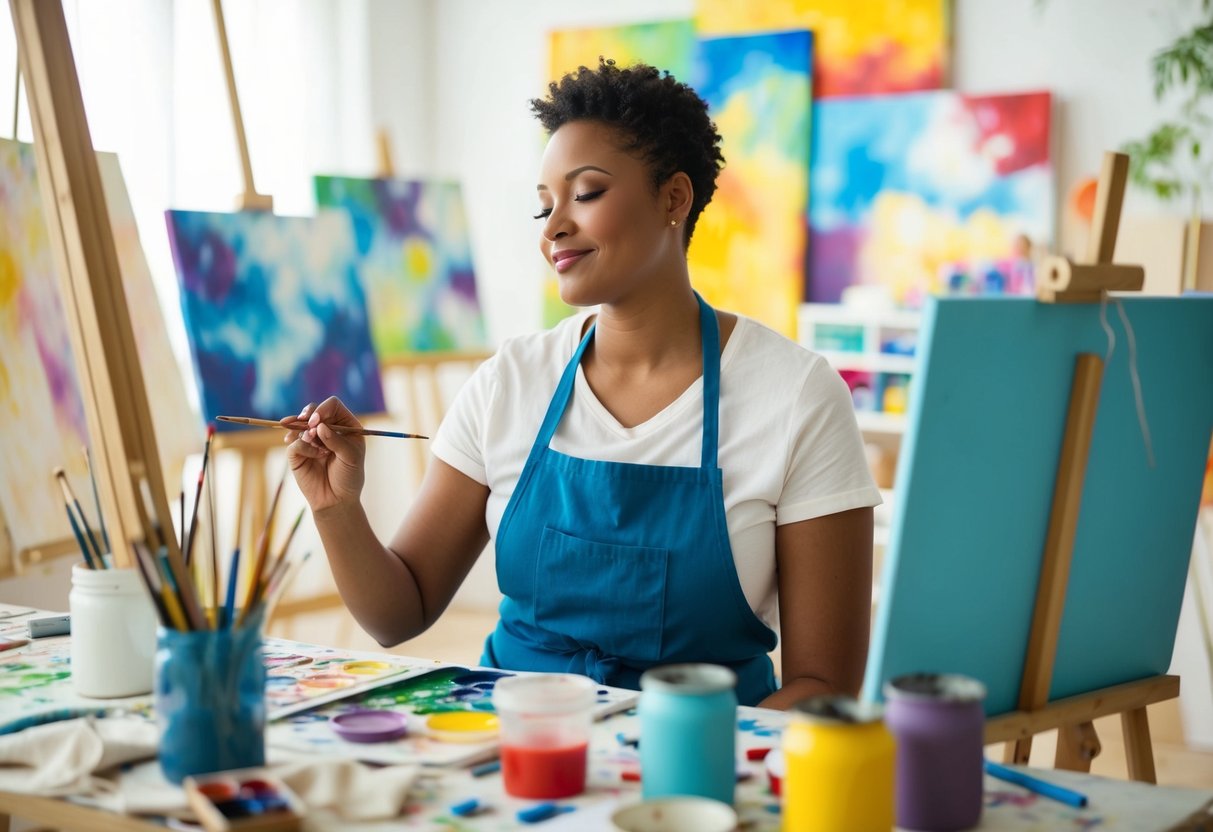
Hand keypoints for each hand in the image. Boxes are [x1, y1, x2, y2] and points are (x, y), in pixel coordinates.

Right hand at [282, 397, 365, 512]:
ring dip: (305, 431)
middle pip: (313, 410)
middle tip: (308, 423)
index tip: (318, 420)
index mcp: (345, 426)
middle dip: (309, 414)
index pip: (332, 406)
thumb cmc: (349, 477)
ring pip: (300, 424)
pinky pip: (294, 442)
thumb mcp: (350, 457)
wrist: (336, 500)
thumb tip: (319, 426)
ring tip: (312, 442)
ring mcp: (311, 439)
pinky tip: (312, 455)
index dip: (324, 409)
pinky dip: (301, 446)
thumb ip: (336, 440)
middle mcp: (327, 429)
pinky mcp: (298, 452)